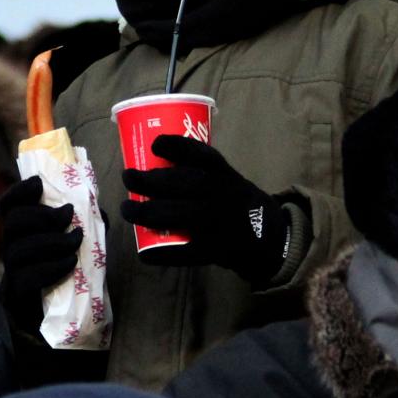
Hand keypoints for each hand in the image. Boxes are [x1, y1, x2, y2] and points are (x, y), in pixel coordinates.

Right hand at [0, 175, 82, 334]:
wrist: (69, 324)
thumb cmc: (75, 280)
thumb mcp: (86, 247)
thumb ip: (88, 227)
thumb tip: (97, 208)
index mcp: (25, 233)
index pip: (9, 206)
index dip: (19, 191)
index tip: (39, 184)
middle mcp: (12, 249)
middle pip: (12, 222)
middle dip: (41, 215)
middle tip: (67, 217)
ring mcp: (12, 273)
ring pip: (18, 249)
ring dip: (51, 241)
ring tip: (75, 242)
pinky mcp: (17, 295)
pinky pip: (26, 276)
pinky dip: (51, 266)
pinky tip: (70, 263)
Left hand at [121, 136, 287, 283]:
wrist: (269, 237)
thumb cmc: (233, 202)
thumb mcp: (226, 179)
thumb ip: (198, 173)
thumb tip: (148, 165)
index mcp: (225, 175)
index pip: (202, 155)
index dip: (177, 146)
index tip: (154, 144)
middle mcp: (224, 195)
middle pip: (183, 184)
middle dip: (149, 180)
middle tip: (128, 177)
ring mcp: (221, 224)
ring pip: (178, 215)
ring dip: (146, 212)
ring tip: (127, 209)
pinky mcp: (216, 251)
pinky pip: (184, 253)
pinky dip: (160, 253)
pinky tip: (143, 252)